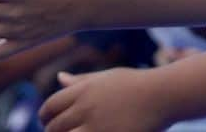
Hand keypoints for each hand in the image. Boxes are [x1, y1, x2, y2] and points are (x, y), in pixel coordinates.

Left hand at [40, 67, 164, 131]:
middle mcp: (84, 107)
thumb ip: (80, 81)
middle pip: (55, 127)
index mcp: (82, 90)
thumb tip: (59, 77)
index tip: (46, 121)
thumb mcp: (105, 78)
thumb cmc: (134, 84)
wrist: (160, 95)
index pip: (51, 105)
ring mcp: (95, 126)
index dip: (44, 115)